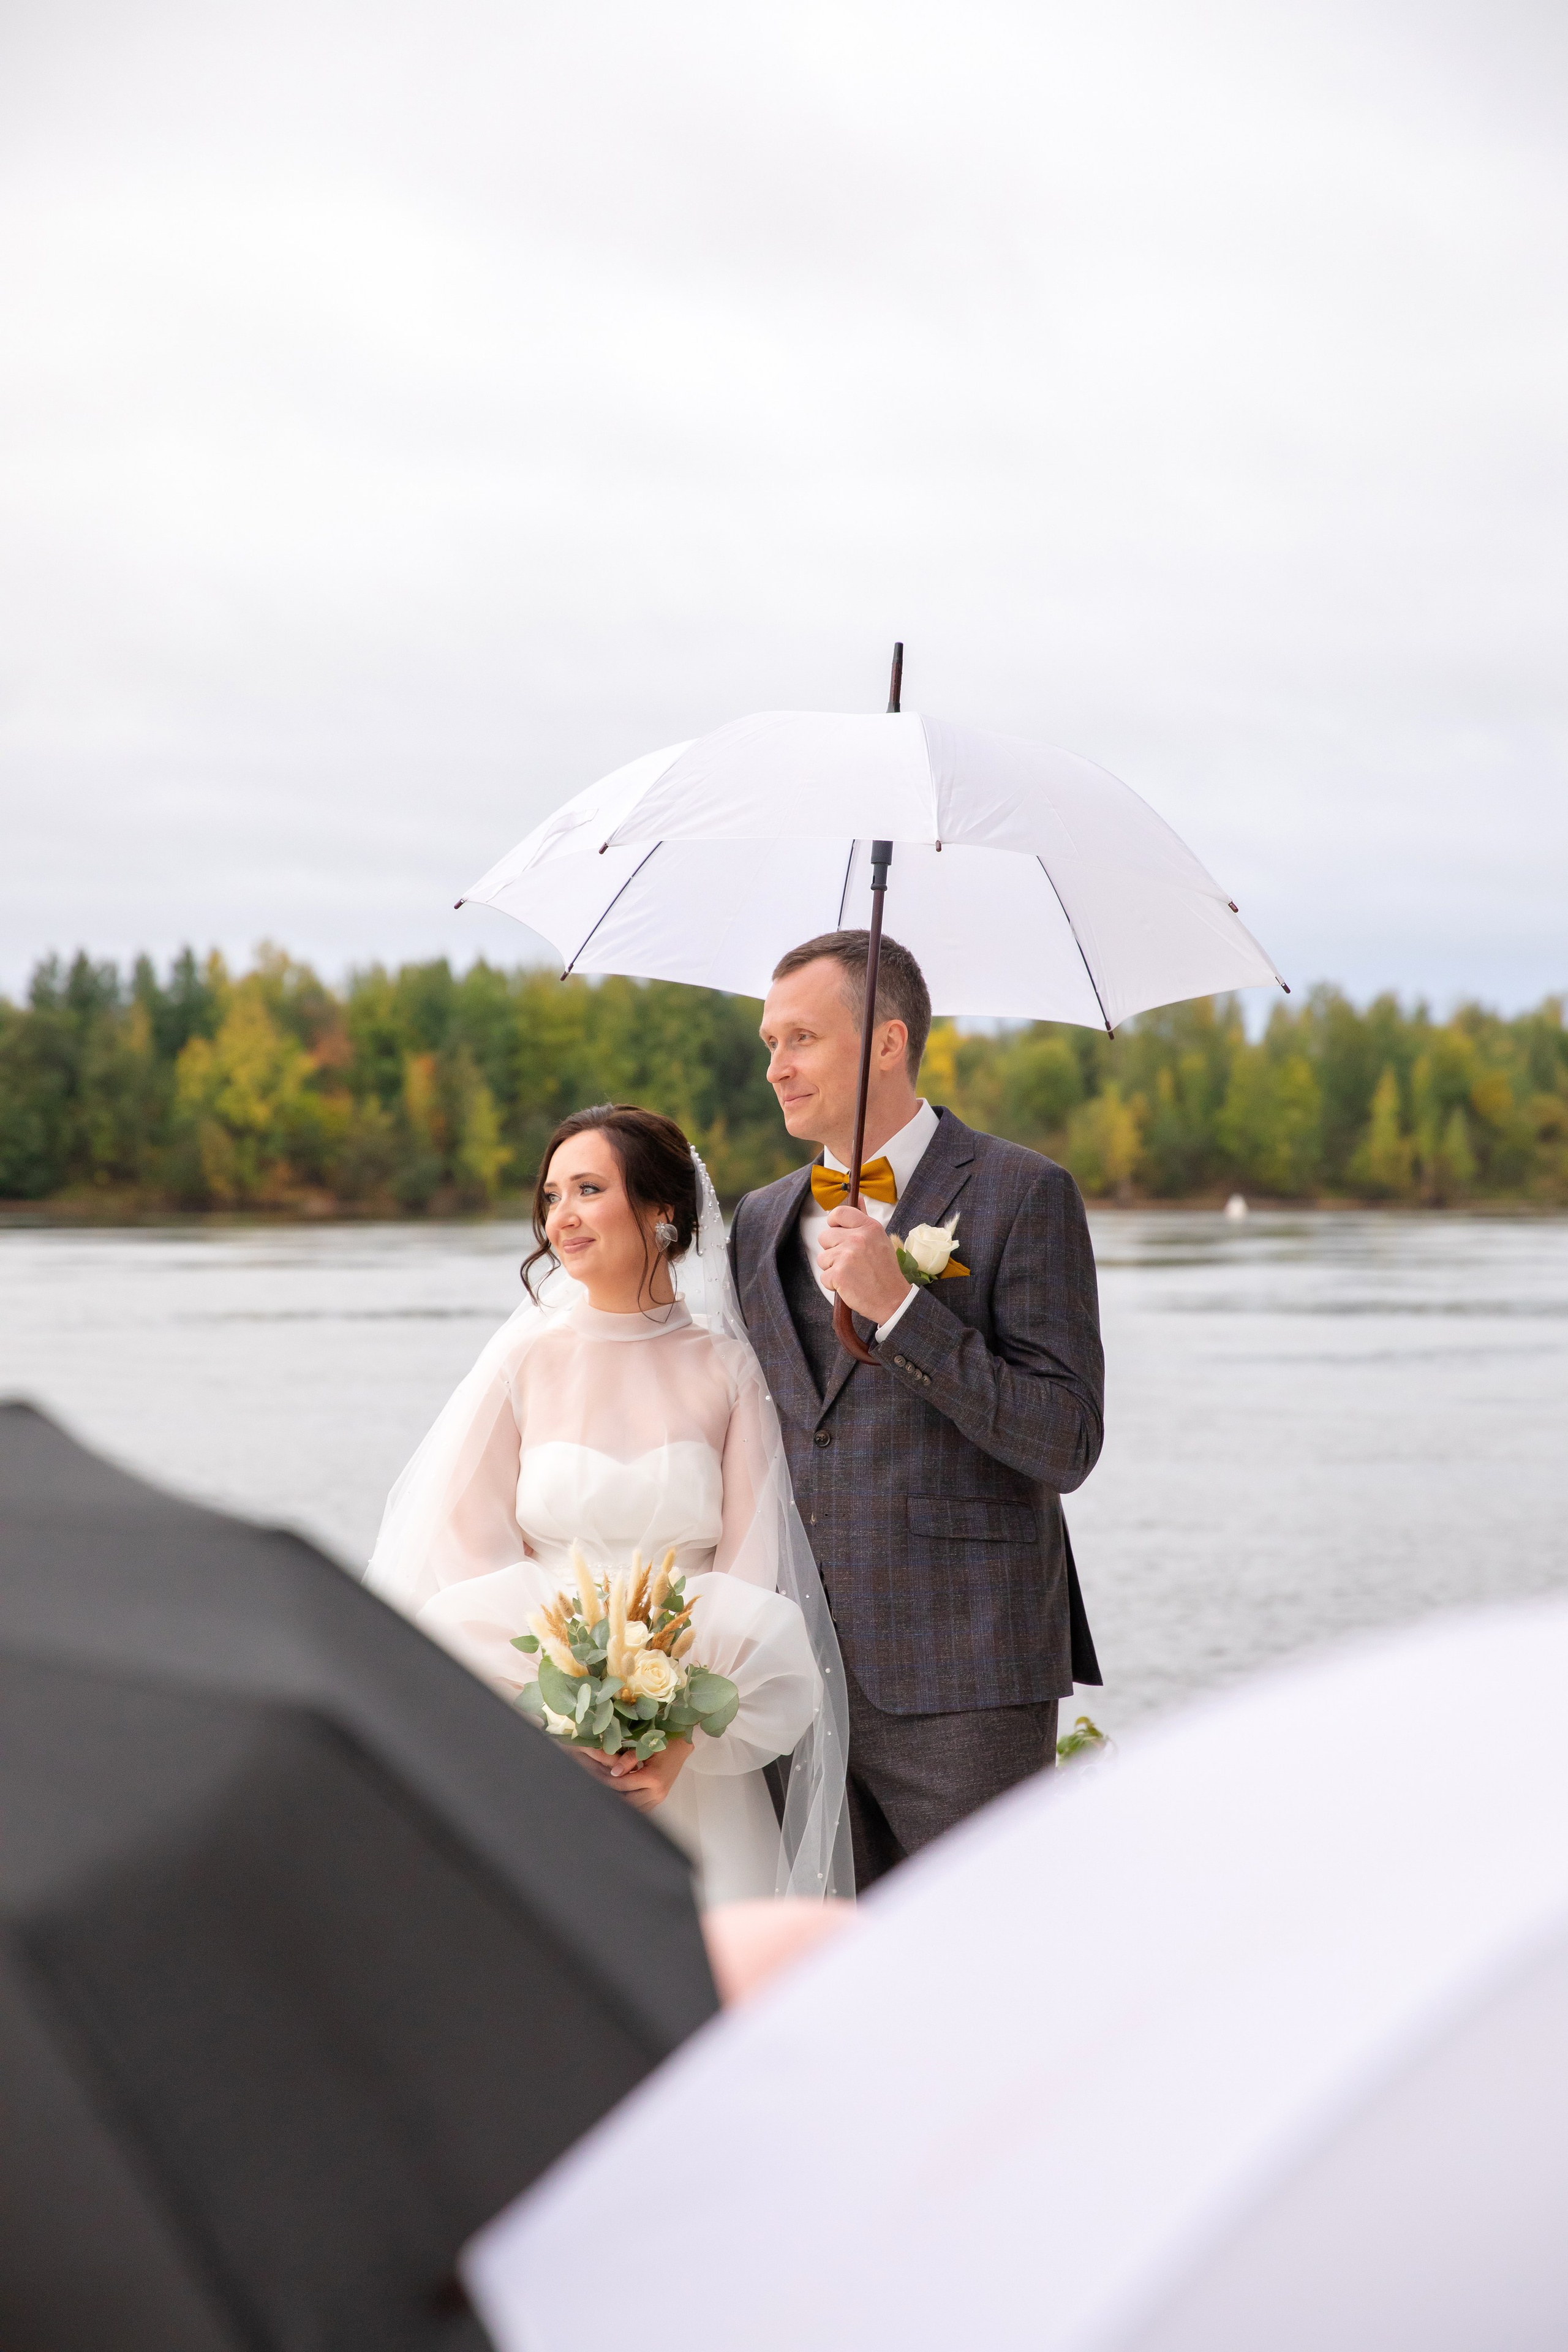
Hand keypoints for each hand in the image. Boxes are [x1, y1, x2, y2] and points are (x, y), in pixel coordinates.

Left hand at [573, 1735, 693, 1812]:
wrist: (681, 1746)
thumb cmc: (663, 1742)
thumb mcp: (645, 1746)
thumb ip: (628, 1759)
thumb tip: (613, 1773)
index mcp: (653, 1778)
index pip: (624, 1784)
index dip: (607, 1781)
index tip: (594, 1776)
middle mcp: (657, 1791)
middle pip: (628, 1800)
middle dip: (611, 1794)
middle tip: (597, 1788)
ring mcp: (660, 1797)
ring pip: (635, 1807)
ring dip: (621, 1801)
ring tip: (607, 1793)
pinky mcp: (660, 1799)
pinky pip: (643, 1808)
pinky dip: (631, 1804)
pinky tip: (621, 1797)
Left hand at [817, 1204, 913, 1326]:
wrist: (892, 1299)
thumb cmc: (885, 1271)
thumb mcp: (880, 1240)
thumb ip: (864, 1219)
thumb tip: (857, 1198)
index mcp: (869, 1227)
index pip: (839, 1213)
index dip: (833, 1223)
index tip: (837, 1232)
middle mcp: (857, 1238)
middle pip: (825, 1237)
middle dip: (832, 1250)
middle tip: (849, 1261)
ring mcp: (846, 1256)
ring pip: (822, 1258)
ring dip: (832, 1268)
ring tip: (851, 1274)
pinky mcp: (838, 1274)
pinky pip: (824, 1276)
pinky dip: (833, 1284)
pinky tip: (849, 1285)